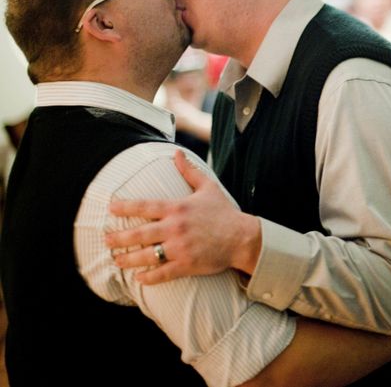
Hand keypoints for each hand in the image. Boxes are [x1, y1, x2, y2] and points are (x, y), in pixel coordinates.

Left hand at [105, 150, 260, 283]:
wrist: (243, 237)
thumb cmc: (225, 212)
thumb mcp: (208, 187)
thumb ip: (189, 171)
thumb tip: (177, 153)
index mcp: (178, 207)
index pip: (144, 206)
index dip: (125, 207)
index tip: (110, 208)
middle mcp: (175, 227)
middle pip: (139, 234)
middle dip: (119, 238)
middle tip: (106, 240)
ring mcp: (180, 247)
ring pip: (146, 255)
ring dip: (128, 259)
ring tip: (117, 260)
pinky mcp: (187, 264)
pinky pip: (162, 273)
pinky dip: (148, 277)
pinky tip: (139, 278)